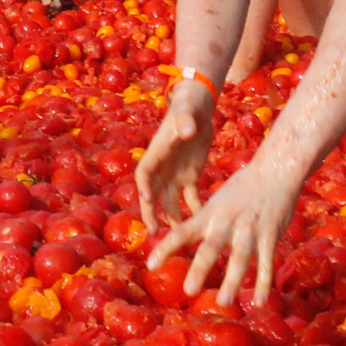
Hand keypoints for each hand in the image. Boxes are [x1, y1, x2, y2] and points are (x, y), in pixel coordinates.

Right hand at [135, 81, 216, 233]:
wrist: (198, 106)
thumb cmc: (187, 106)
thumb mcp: (186, 112)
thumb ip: (185, 122)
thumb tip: (187, 130)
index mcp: (156, 153)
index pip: (144, 174)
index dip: (143, 188)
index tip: (145, 200)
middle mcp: (162, 168)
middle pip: (152, 194)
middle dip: (152, 213)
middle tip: (155, 233)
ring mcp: (175, 174)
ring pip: (169, 202)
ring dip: (172, 218)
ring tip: (177, 238)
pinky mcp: (190, 176)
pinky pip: (190, 198)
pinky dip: (194, 210)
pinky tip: (201, 225)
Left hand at [148, 155, 303, 309]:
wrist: (274, 169)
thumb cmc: (242, 187)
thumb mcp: (217, 201)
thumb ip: (203, 221)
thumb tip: (181, 239)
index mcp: (209, 214)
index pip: (182, 232)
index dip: (165, 248)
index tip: (150, 266)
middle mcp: (226, 222)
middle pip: (211, 248)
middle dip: (200, 269)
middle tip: (189, 290)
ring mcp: (250, 229)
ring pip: (240, 258)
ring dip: (232, 281)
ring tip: (223, 302)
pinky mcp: (270, 234)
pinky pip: (267, 262)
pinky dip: (263, 283)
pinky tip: (260, 302)